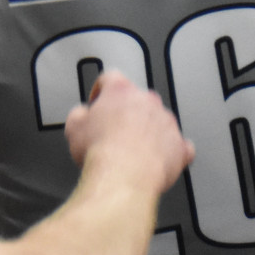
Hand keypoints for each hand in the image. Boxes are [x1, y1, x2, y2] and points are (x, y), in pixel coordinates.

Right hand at [64, 70, 193, 194]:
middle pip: (138, 101)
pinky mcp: (180, 146)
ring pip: (159, 121)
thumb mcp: (73, 127)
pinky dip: (171, 151)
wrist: (124, 176)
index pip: (111, 79)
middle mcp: (147, 102)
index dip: (102, 91)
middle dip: (127, 114)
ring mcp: (167, 122)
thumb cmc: (102, 153)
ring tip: (134, 151)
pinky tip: (160, 159)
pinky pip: (179, 146)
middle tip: (114, 132)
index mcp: (121, 91)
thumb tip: (81, 114)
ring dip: (148, 132)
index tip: (99, 102)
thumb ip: (78, 113)